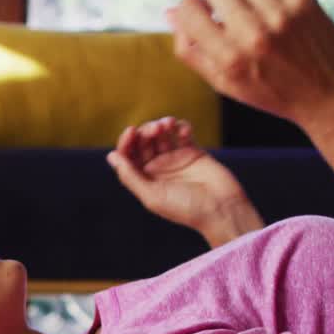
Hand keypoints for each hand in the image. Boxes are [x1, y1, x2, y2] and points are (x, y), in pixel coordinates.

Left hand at [107, 117, 262, 246]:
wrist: (221, 209)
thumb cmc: (186, 209)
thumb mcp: (153, 196)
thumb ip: (130, 177)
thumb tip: (112, 157)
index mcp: (144, 180)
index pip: (128, 156)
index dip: (126, 141)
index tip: (132, 131)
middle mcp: (157, 169)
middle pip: (143, 142)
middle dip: (145, 131)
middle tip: (156, 129)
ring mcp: (175, 159)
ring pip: (161, 135)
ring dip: (161, 125)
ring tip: (168, 124)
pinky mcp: (193, 152)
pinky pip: (182, 133)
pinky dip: (180, 126)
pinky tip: (183, 129)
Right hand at [166, 0, 333, 133]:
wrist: (331, 95)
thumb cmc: (272, 92)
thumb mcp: (226, 84)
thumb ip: (192, 51)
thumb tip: (171, 13)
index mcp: (229, 59)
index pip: (190, 9)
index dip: (189, 8)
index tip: (199, 15)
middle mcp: (253, 33)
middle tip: (224, 10)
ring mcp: (280, 14)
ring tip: (251, 12)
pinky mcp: (303, 1)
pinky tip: (276, 15)